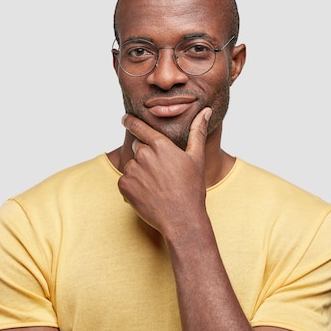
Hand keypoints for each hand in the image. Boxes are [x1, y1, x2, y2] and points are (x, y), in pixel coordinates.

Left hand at [118, 107, 212, 236]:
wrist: (181, 219)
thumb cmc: (192, 189)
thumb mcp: (197, 158)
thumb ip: (197, 131)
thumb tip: (206, 111)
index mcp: (161, 145)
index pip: (139, 127)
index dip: (130, 121)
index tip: (124, 118)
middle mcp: (144, 155)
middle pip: (139, 148)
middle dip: (146, 157)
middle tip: (162, 174)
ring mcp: (132, 170)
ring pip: (132, 165)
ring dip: (140, 172)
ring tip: (157, 186)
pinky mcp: (124, 185)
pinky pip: (125, 180)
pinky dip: (133, 186)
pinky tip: (148, 194)